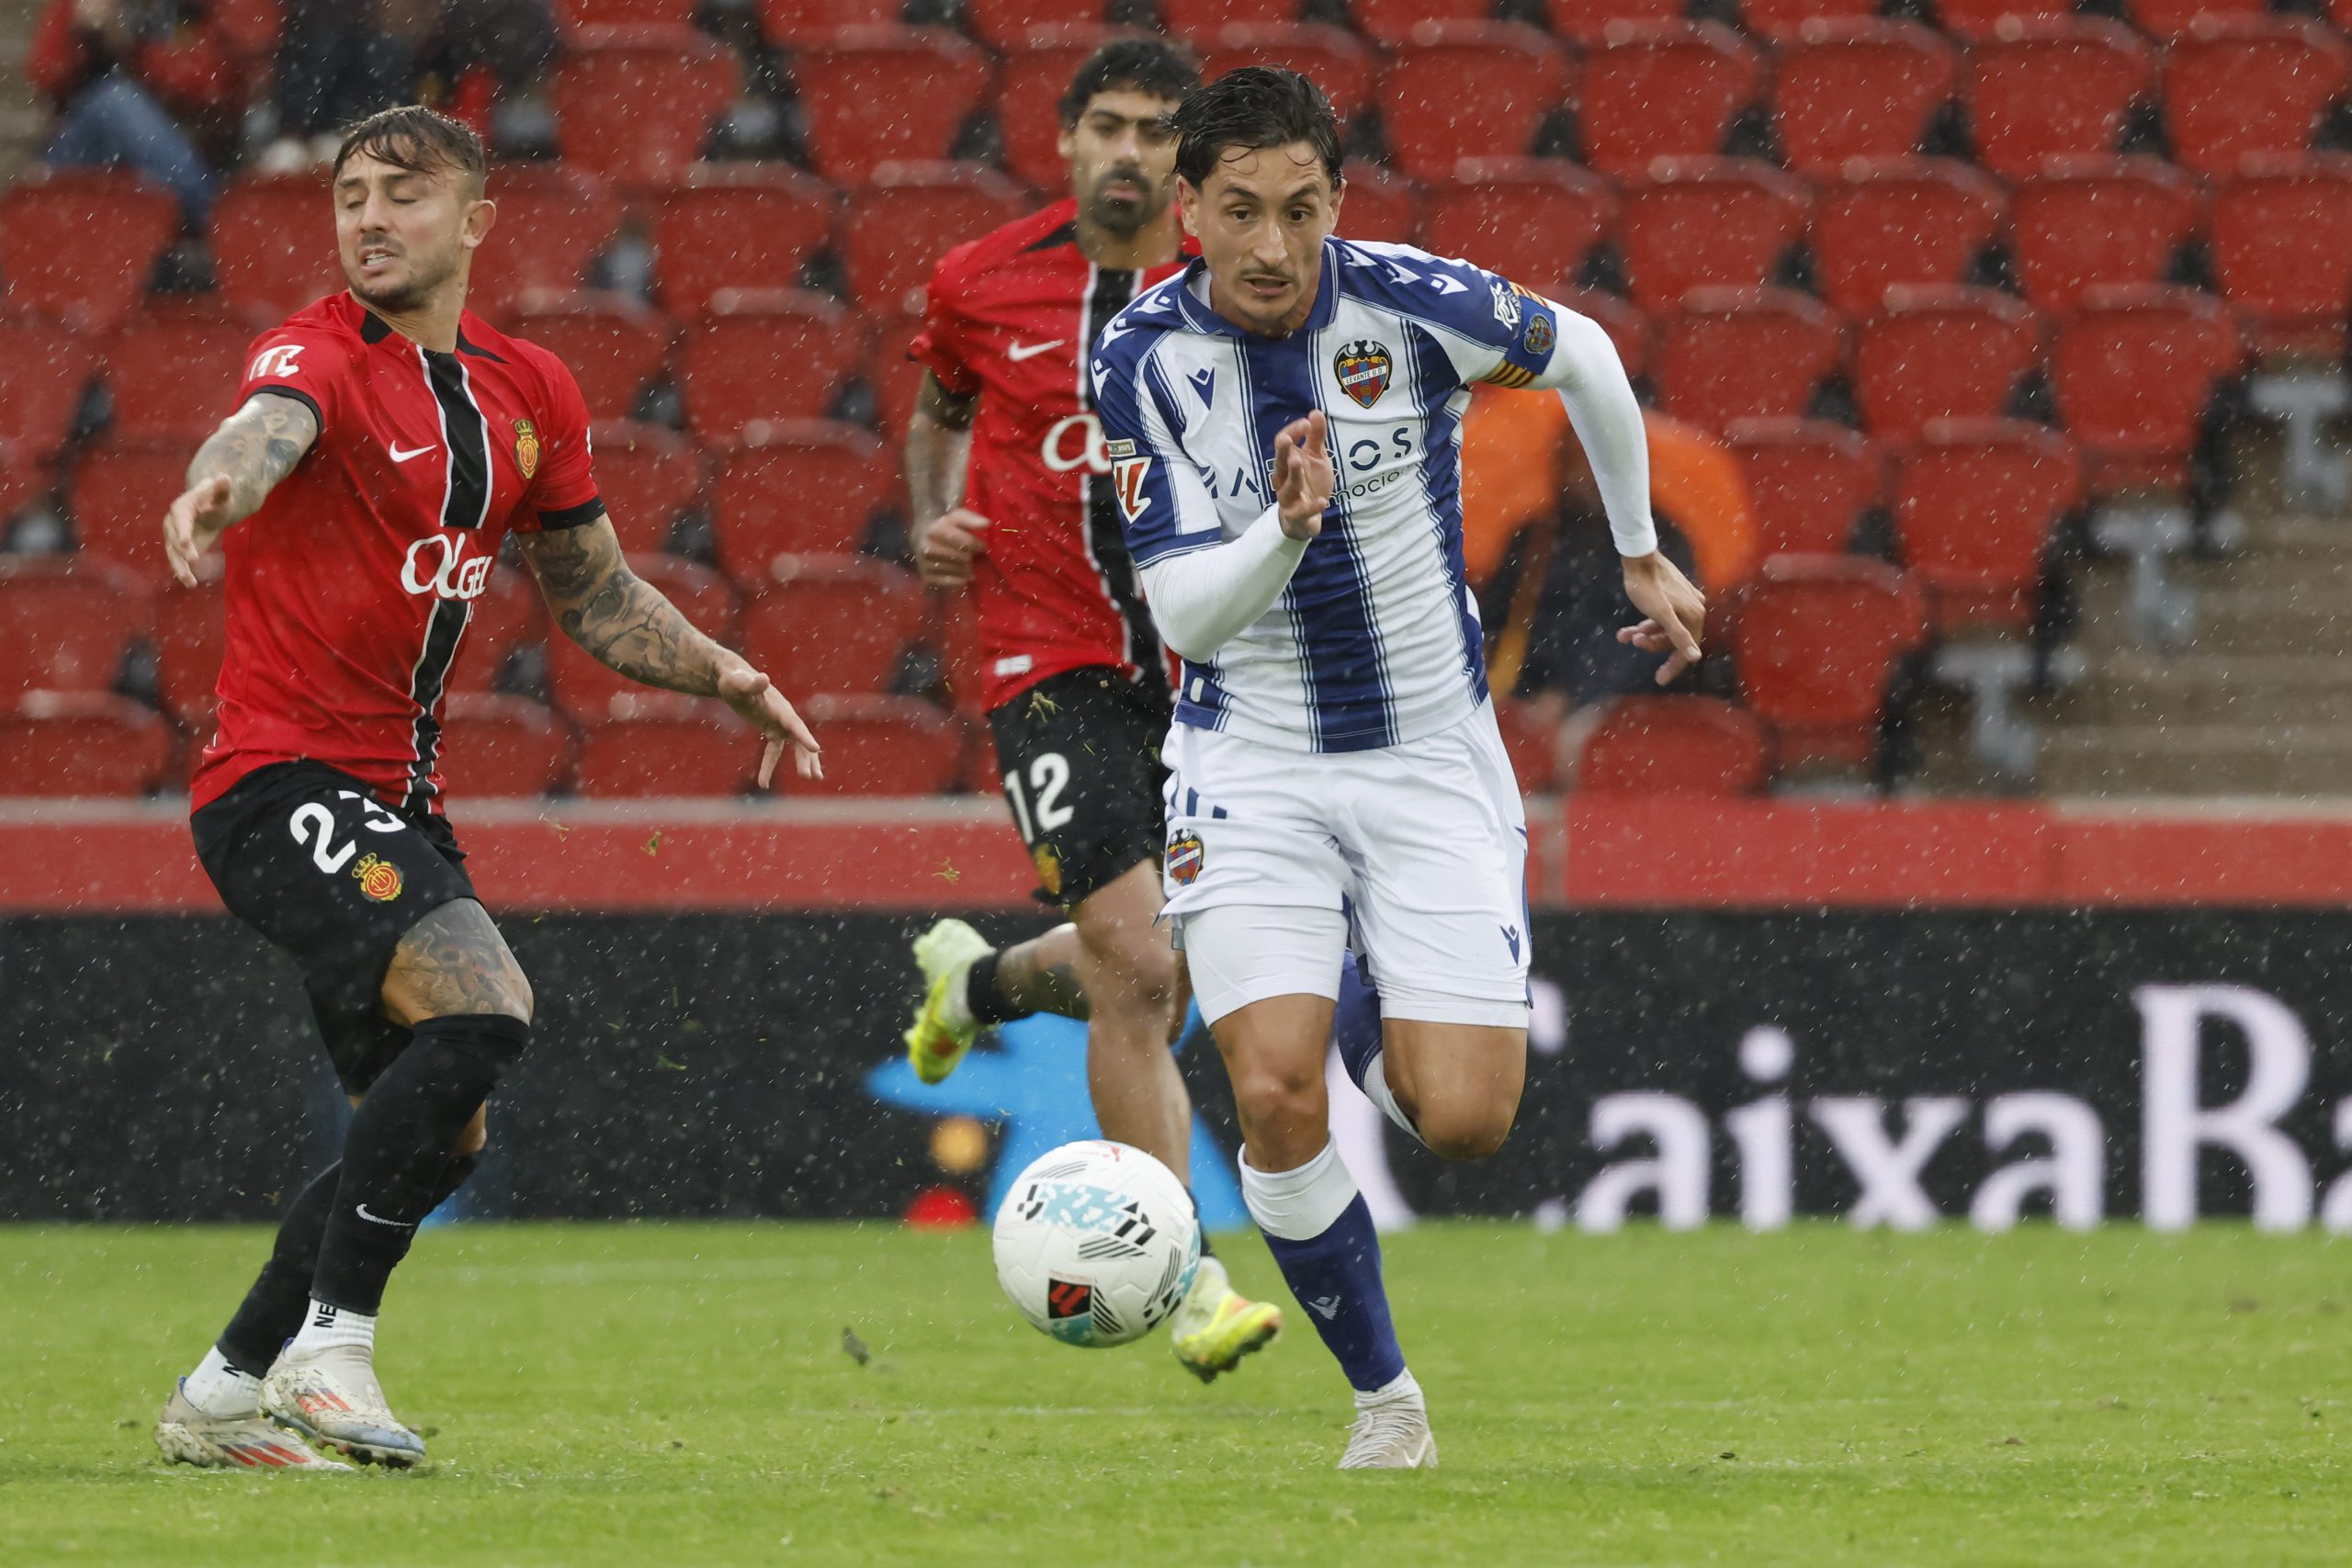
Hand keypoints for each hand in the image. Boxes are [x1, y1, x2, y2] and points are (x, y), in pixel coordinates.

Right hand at [163, 475, 235, 587]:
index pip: (180, 520)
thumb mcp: (221, 495)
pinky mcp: (179, 549)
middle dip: (182, 551)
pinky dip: (183, 572)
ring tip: (190, 582)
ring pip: (173, 553)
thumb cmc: (215, 499)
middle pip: (173, 539)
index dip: (182, 532)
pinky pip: (178, 561)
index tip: (186, 543)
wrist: (209, 508)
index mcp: (181, 508)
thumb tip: (224, 477)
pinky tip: (190, 584)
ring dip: (180, 568)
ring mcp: (173, 537)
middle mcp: (172, 523)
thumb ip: (221, 489)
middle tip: (193, 561)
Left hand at [718, 662, 822, 787]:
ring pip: (795, 746)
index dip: (804, 736)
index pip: (794, 724)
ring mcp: (779, 724)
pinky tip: (764, 785)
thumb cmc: (734, 680)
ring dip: (803, 762)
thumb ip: (750, 683)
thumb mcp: (738, 683)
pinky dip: (770, 766)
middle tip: (808, 776)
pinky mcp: (771, 730)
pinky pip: (774, 751)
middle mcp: (784, 716)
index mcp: (779, 707)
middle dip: (805, 757)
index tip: (815, 749)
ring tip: (814, 779)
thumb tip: (763, 678)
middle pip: (799, 739)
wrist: (733, 679)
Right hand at [915, 508, 989, 587]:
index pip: (965, 542)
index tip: (983, 547)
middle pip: (962, 558)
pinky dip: (957, 581)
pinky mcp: (925, 575)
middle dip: (970, 558)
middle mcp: (928, 546)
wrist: (921, 536)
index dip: (977, 545)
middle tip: (972, 557)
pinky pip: (946, 582)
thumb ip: (972, 519)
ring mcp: (925, 562)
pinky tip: (963, 578)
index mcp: (937, 530)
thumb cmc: (945, 526)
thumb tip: (987, 524)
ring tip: (967, 566)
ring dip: (965, 570)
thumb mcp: (957, 517)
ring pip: (955, 570)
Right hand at [1273, 409, 1331, 539]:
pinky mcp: (1296, 515)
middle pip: (1279, 463)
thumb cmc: (1310, 483)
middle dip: (1283, 451)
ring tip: (1298, 461)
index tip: (1306, 423)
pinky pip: (1302, 512)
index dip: (1293, 432)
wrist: (1306, 518)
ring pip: (1288, 486)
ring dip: (1293, 474)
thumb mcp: (1316, 458)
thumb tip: (1315, 412)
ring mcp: (1288, 498)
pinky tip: (1322, 502)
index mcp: (1286, 462)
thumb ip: (1316, 437)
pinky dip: (1311, 507)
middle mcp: (1283, 479)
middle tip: (1287, 439)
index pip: (1283, 443)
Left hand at [1616, 551, 1706, 685]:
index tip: (1659, 679)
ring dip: (1645, 634)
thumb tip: (1696, 658)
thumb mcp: (1661, 614)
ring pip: (1664, 628)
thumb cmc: (1647, 586)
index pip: (1687, 649)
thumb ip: (1678, 636)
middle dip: (1652, 644)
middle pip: (1674, 639)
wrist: (1638, 557)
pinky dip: (1645, 625)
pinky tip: (1627, 630)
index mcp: (1694, 615)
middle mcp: (1694, 609)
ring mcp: (1684, 602)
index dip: (1673, 666)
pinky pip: (1661, 618)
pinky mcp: (1672, 596)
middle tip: (1633, 642)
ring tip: (1625, 635)